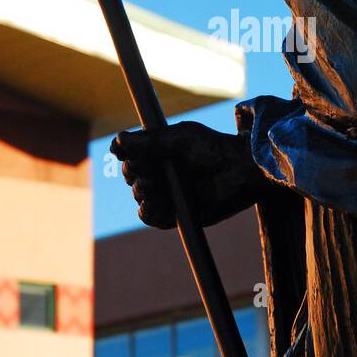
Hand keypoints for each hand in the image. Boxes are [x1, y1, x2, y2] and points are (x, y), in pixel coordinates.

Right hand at [111, 121, 267, 228]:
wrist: (240, 169)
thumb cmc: (213, 148)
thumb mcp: (180, 138)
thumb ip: (149, 141)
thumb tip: (116, 142)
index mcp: (160, 154)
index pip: (131, 160)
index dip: (129, 160)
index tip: (134, 157)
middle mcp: (163, 175)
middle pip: (133, 180)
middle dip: (136, 176)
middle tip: (151, 173)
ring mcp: (170, 195)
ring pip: (141, 199)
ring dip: (143, 193)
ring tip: (154, 187)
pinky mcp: (178, 214)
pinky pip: (153, 218)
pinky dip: (149, 212)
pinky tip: (152, 205)